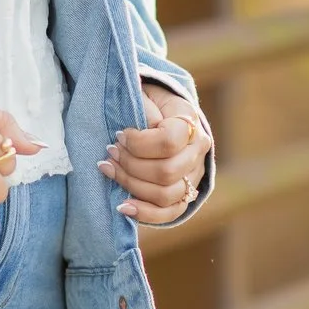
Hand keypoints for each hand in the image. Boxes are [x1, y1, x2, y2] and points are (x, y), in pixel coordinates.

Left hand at [103, 82, 212, 225]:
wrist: (166, 113)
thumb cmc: (150, 103)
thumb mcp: (145, 95)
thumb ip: (142, 110)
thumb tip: (134, 133)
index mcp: (190, 121)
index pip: (169, 141)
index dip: (139, 143)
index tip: (120, 135)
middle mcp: (198, 150)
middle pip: (166, 172)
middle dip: (130, 165)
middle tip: (110, 152)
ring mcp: (194, 175)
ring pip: (165, 195)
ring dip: (131, 185)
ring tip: (109, 170)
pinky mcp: (186, 194)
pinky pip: (170, 213)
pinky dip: (144, 213)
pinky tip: (122, 205)